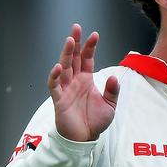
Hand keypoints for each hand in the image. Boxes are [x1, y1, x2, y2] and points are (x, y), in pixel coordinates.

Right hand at [47, 24, 119, 141]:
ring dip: (66, 54)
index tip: (94, 34)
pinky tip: (58, 67)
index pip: (87, 59)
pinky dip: (54, 76)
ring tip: (69, 41)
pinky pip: (54, 86)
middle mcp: (75, 81)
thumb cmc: (95, 121)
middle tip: (76, 28)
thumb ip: (112, 91)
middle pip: (74, 58)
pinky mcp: (59, 100)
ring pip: (64, 67)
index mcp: (86, 80)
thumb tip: (113, 76)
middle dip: (75, 43)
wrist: (85, 138)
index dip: (90, 47)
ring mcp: (66, 89)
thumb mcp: (110, 105)